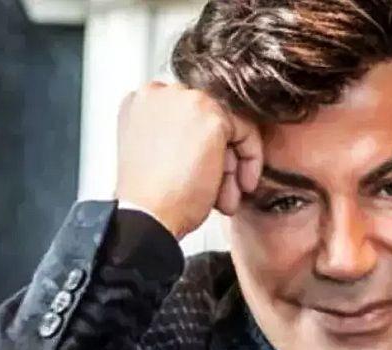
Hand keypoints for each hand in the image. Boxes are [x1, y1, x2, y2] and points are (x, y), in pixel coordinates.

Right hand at [115, 81, 262, 239]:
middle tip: (219, 190)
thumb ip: (178, 135)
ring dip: (231, 164)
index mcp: (141, 101)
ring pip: (228, 125)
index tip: (205, 173)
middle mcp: (160, 92)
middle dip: (219, 157)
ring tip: (224, 197)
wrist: (146, 215)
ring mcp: (186, 99)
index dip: (199, 148)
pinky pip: (245, 131)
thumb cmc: (149, 197)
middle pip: (208, 118)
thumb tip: (212, 140)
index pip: (187, 115)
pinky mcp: (210, 115)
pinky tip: (239, 187)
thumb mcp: (158, 154)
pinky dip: (250, 159)